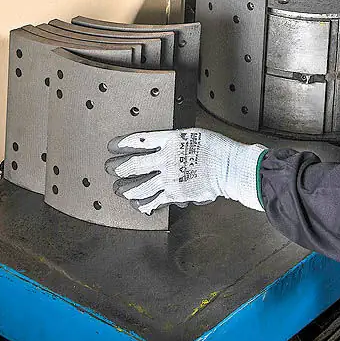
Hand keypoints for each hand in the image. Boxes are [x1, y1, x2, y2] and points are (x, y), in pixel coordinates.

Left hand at [106, 128, 267, 214]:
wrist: (229, 166)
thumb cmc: (216, 149)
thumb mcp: (192, 135)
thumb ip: (174, 142)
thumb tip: (162, 147)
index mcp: (170, 140)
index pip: (138, 140)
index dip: (121, 144)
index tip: (112, 146)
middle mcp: (166, 158)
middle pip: (132, 165)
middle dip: (117, 168)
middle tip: (109, 169)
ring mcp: (169, 178)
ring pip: (138, 187)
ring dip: (126, 189)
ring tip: (119, 190)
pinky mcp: (175, 194)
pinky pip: (153, 202)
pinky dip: (143, 205)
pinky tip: (138, 205)